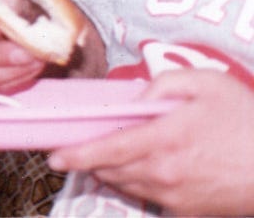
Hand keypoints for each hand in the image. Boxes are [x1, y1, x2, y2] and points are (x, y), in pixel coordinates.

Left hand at [48, 70, 253, 214]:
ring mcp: (176, 197)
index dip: (75, 154)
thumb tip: (139, 97)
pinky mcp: (189, 212)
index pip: (105, 151)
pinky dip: (138, 185)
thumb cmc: (247, 121)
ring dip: (113, 172)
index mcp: (163, 140)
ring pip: (126, 186)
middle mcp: (164, 173)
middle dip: (90, 160)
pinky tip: (146, 169)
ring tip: (112, 154)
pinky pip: (150, 199)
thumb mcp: (208, 84)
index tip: (54, 156)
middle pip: (109, 170)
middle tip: (81, 147)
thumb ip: (165, 84)